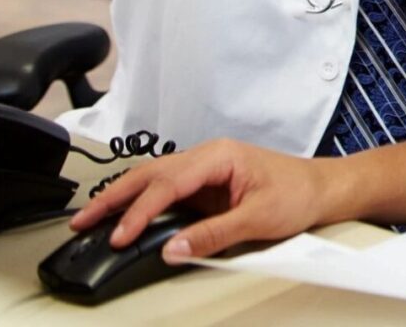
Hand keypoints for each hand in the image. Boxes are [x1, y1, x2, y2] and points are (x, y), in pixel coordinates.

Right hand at [68, 139, 333, 263]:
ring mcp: (204, 170)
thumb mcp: (258, 218)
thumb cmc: (298, 193)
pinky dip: (141, 204)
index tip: (120, 234)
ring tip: (92, 220)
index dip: (139, 211)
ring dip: (122, 199)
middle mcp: (207, 157)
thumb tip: (174, 249)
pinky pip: (166, 192)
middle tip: (83, 221)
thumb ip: (214, 235)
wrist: (322, 188)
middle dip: (113, 197)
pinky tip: (125, 218)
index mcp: (218, 156)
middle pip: (150, 174)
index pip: (167, 183)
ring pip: (153, 180)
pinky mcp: (206, 186)